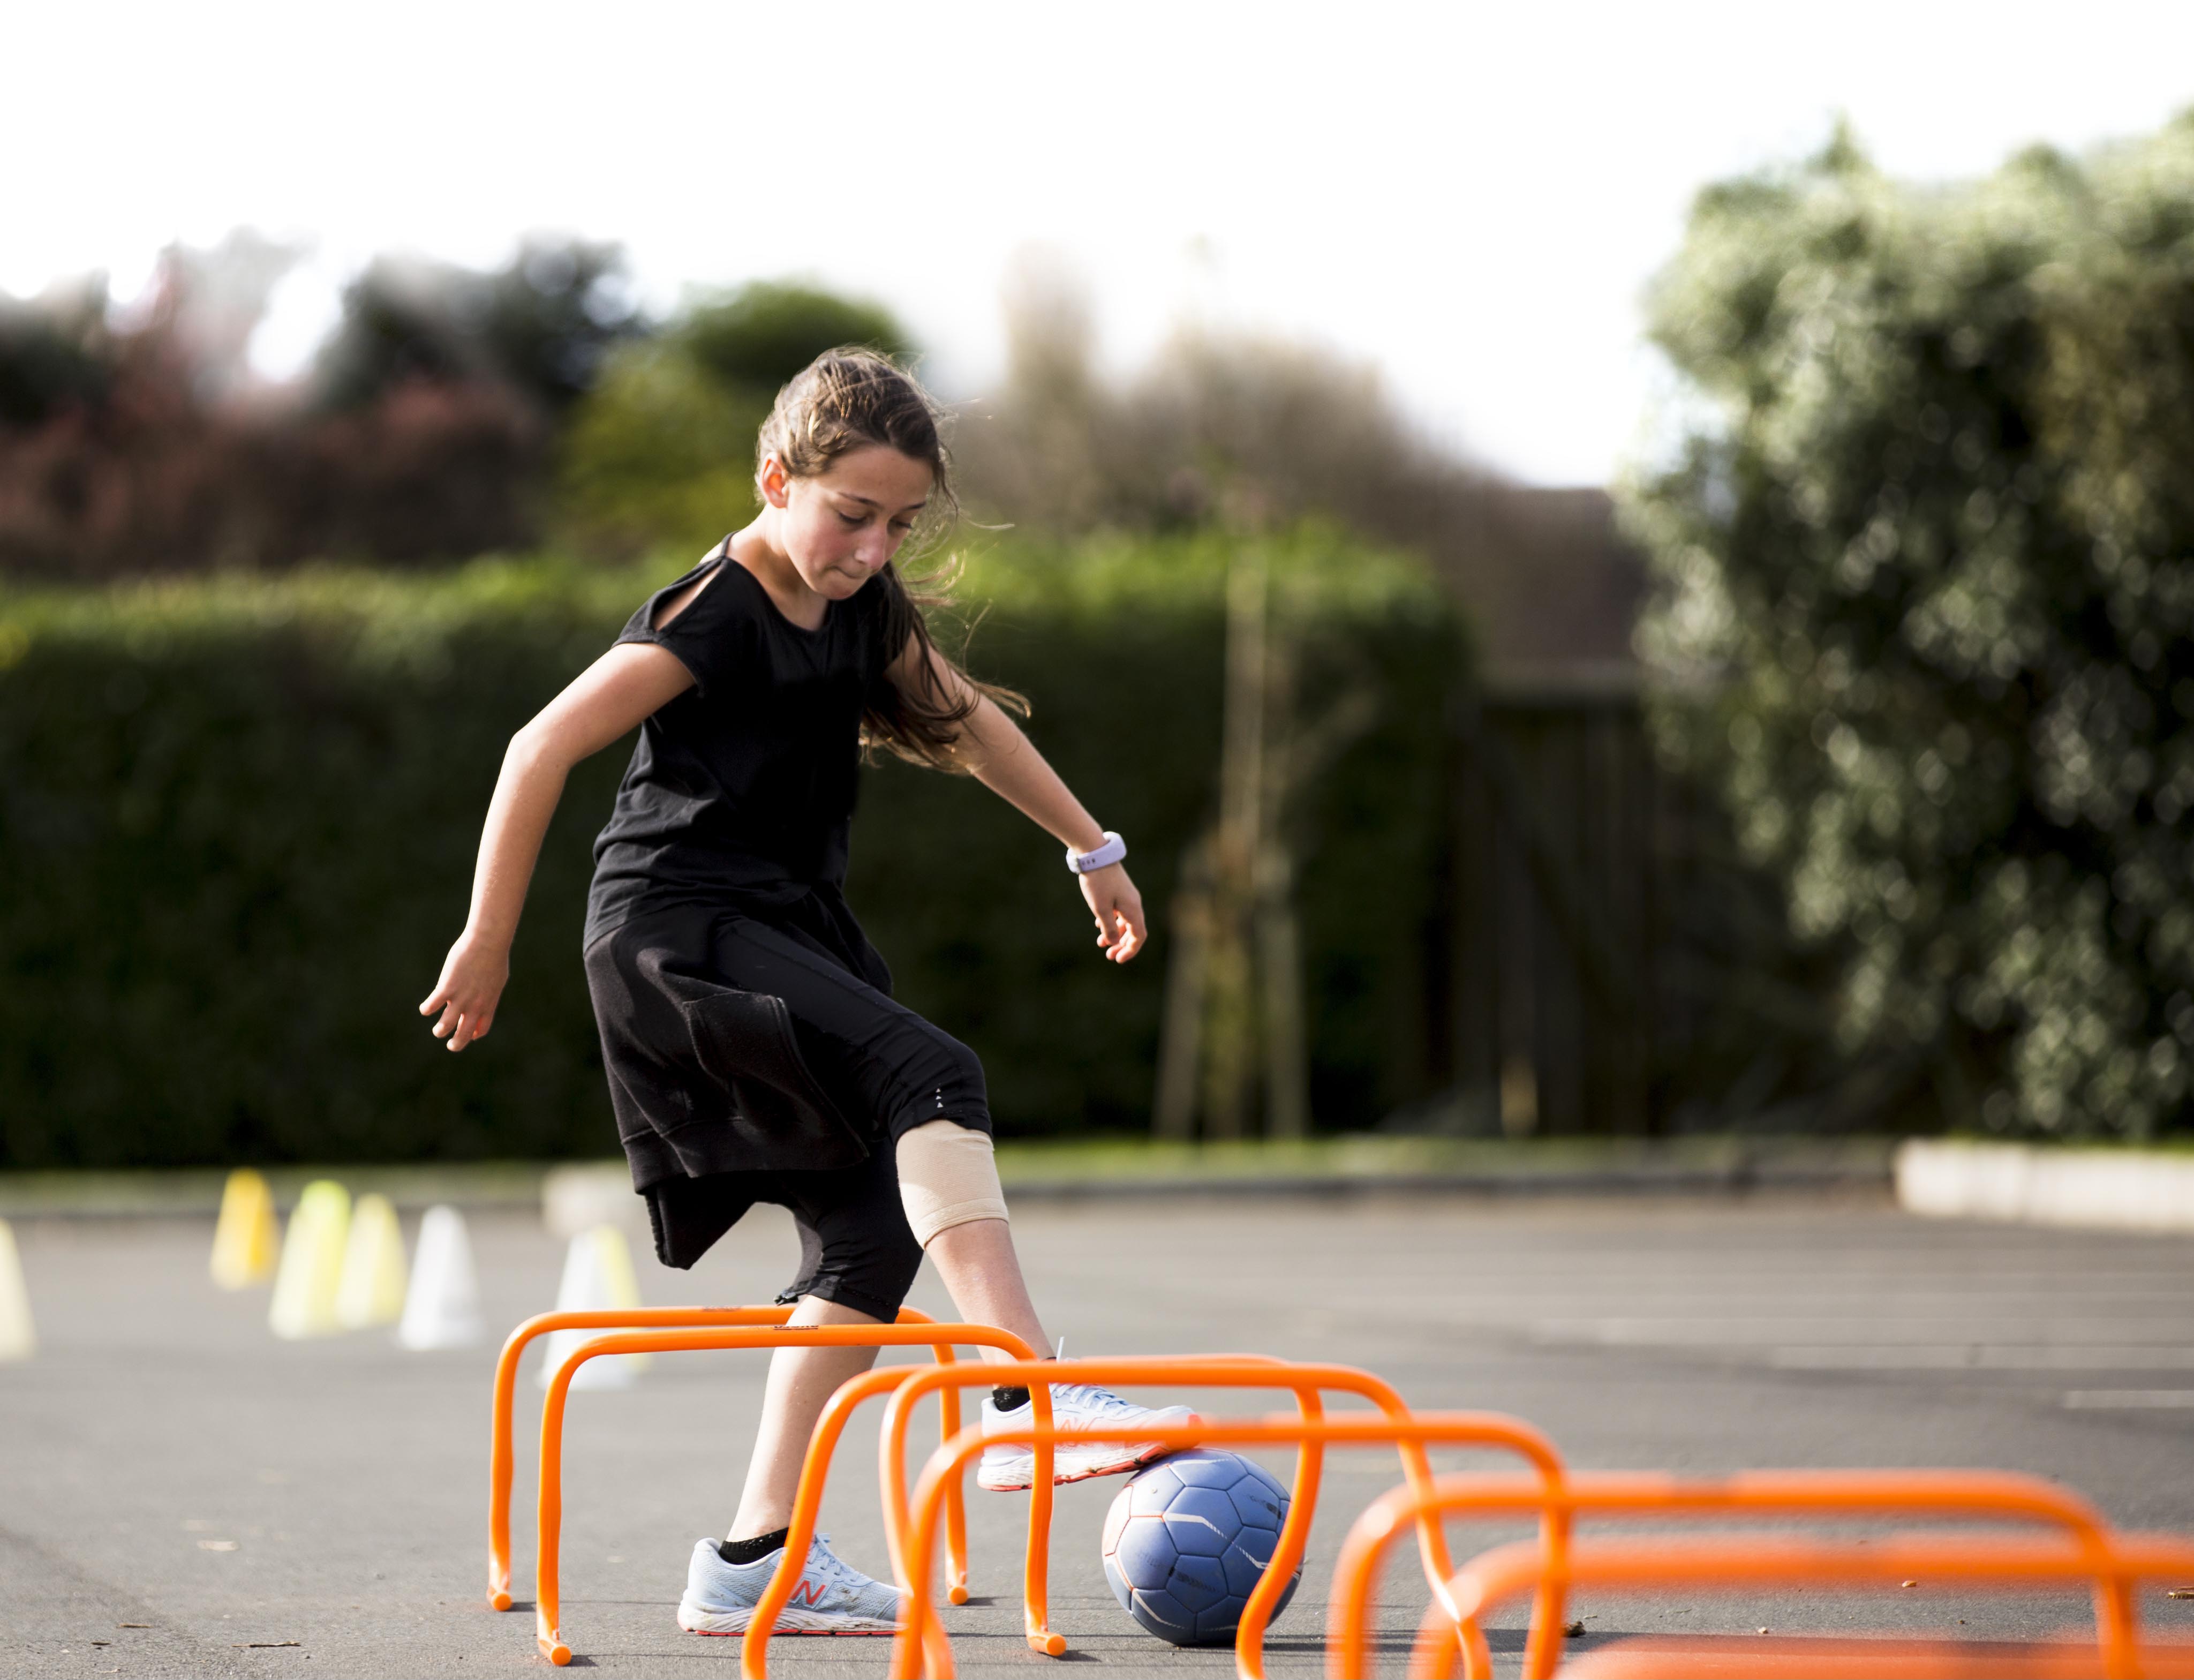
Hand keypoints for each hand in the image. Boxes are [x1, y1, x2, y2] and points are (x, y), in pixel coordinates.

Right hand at [418, 931, 510, 1051]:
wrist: (488, 942)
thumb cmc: (494, 956)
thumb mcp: (496, 979)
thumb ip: (489, 992)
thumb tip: (482, 998)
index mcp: (488, 1003)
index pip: (482, 1029)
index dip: (474, 1035)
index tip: (469, 1035)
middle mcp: (474, 1006)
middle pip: (464, 1035)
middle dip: (456, 1044)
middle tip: (450, 1045)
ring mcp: (460, 998)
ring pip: (444, 1026)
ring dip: (439, 1031)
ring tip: (438, 1030)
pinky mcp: (446, 988)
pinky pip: (431, 1006)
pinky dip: (426, 1009)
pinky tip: (426, 1008)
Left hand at [1078, 863, 1146, 962]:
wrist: (1094, 854)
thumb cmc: (1097, 882)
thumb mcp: (1100, 908)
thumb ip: (1109, 927)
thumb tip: (1114, 941)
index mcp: (1133, 909)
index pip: (1139, 936)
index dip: (1130, 950)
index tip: (1117, 959)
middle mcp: (1134, 903)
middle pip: (1133, 931)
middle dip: (1121, 945)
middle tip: (1108, 955)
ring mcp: (1127, 896)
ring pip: (1125, 921)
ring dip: (1115, 934)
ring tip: (1100, 942)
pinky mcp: (1119, 890)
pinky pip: (1119, 911)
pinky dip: (1112, 921)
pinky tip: (1099, 924)